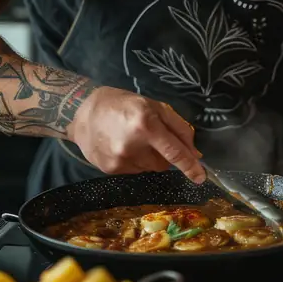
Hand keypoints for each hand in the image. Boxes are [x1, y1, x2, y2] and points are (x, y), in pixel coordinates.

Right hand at [69, 86, 205, 183]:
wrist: (82, 112)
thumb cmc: (121, 104)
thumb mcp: (152, 105)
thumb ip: (177, 127)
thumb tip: (194, 152)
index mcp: (145, 124)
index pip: (174, 151)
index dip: (190, 165)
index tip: (201, 177)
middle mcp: (133, 146)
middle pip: (164, 163)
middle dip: (164, 153)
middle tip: (149, 136)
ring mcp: (120, 160)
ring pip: (150, 168)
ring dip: (148, 158)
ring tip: (132, 140)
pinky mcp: (110, 170)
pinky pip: (135, 171)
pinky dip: (134, 161)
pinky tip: (121, 146)